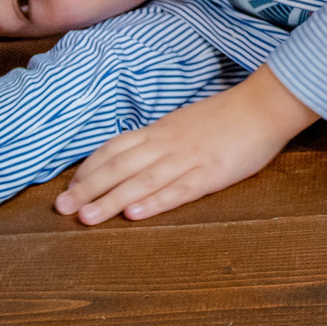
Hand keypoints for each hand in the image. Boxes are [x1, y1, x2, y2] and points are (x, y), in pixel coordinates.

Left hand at [55, 68, 314, 224]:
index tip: (70, 187)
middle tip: (61, 209)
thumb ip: (163, 138)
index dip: (90, 168)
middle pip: (120, 166)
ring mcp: (189, 158)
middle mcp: (168, 143)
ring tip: (87, 218)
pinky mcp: (211, 173)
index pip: (115, 148)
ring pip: (142, 180)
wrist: (265, 106)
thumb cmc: (228, 116)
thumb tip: (138, 155)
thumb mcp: (187, 122)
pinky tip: (134, 214)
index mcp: (161, 130)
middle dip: (88, 188)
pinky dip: (154, 202)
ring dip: (111, 199)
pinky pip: (178, 189)